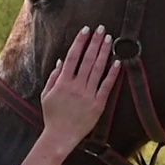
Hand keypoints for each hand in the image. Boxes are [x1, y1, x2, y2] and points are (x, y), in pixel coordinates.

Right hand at [37, 24, 119, 153]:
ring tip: (109, 39)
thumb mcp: (46, 94)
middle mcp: (76, 86)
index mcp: (62, 82)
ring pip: (98, 69)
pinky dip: (112, 73)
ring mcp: (88, 95)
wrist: (60, 136)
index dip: (80, 41)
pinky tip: (117, 61)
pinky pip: (107, 86)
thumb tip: (61, 60)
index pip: (72, 56)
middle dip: (95, 42)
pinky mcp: (98, 104)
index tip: (86, 30)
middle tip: (101, 28)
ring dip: (104, 52)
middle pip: (87, 59)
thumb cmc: (52, 116)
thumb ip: (53, 76)